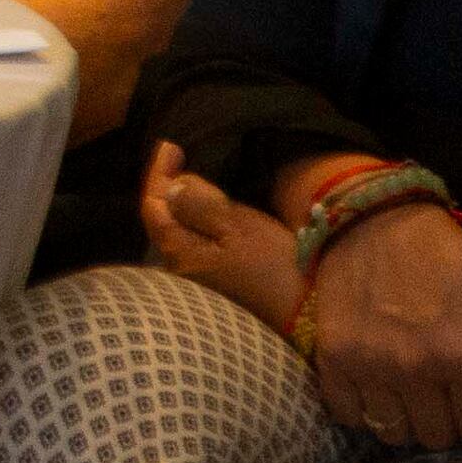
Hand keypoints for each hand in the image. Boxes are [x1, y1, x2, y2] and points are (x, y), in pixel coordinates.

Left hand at [138, 141, 305, 332]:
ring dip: (180, 205)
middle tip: (175, 158)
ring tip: (187, 179)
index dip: (159, 173)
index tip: (170, 146)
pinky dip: (194, 222)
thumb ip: (199, 206)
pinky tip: (204, 213)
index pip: (154, 206)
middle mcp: (179, 270)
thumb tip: (171, 186)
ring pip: (178, 233)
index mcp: (179, 253)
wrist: (307, 316)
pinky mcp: (216, 284)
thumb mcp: (238, 228)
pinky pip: (194, 244)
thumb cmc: (273, 268)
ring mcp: (197, 280)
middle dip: (166, 188)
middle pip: (162, 220)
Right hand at [303, 199, 461, 452]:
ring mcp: (368, 365)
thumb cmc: (449, 257)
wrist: (375, 220)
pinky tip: (376, 389)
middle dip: (447, 420)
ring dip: (406, 420)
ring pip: (393, 433)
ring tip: (410, 394)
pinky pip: (347, 415)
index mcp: (461, 353)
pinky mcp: (333, 358)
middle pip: (436, 436)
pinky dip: (363, 411)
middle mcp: (414, 368)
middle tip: (444, 392)